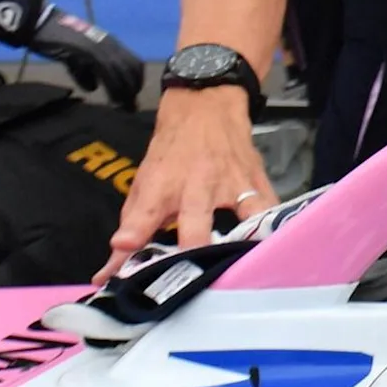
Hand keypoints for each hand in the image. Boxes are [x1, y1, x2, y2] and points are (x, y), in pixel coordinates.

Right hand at [31, 5, 144, 100]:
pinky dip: (112, 88)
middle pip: (132, 68)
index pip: (134, 62)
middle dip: (133, 88)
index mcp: (109, 42)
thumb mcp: (75, 57)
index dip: (136, 80)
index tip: (132, 95)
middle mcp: (110, 43)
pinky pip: (107, 72)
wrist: (40, 23)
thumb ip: (85, 72)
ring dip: (124, 91)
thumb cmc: (56, 38)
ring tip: (122, 106)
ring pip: (122, 71)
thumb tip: (93, 87)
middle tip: (129, 106)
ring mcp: (100, 46)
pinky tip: (110, 100)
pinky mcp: (89, 51)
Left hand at [99, 86, 275, 282]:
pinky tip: (273, 248)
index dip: (134, 234)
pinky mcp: (257, 180)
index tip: (121, 256)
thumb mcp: (145, 180)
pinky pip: (270, 210)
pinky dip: (273, 229)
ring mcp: (232, 183)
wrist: (206, 105)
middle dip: (193, 251)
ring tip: (245, 269)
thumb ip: (134, 223)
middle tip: (188, 281)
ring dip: (245, 242)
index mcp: (163, 184)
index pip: (144, 213)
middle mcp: (197, 185)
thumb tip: (113, 266)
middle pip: (197, 224)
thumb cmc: (173, 150)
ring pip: (245, 217)